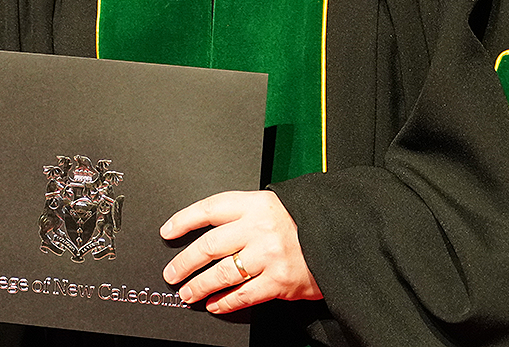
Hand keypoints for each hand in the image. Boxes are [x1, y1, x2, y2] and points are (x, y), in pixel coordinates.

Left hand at [160, 190, 320, 313]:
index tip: (167, 232)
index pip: (209, 209)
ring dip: (200, 285)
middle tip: (171, 273)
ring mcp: (268, 256)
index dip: (183, 221)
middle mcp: (258, 229)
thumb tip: (207, 229)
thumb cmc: (304, 220)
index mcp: (254, 204)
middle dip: (185, 262)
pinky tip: (214, 304)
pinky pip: (244, 295)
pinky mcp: (280, 281)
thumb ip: (243, 215)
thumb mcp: (272, 205)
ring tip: (188, 293)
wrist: (341, 236)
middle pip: (209, 245)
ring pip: (222, 273)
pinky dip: (225, 302)